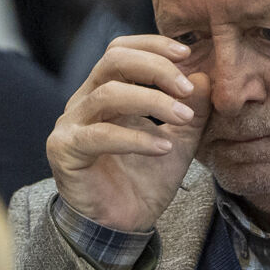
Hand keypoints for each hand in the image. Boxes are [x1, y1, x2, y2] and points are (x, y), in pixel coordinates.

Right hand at [48, 35, 210, 234]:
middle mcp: (84, 102)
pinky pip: (100, 135)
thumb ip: (192, 111)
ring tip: (184, 117)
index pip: (121, 50)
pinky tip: (163, 148)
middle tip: (187, 88)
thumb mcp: (180, 141)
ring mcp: (70, 125)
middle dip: (155, 68)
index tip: (188, 53)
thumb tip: (204, 75)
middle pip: (112, 60)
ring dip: (153, 101)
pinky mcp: (64, 150)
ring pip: (108, 93)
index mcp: (105, 92)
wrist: (121, 225)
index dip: (152, 45)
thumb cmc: (143, 181)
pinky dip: (137, 139)